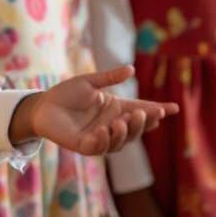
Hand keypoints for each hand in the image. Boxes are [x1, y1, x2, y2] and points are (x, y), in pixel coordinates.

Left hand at [10, 66, 177, 153]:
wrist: (42, 105)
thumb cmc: (65, 94)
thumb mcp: (89, 82)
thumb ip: (110, 78)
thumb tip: (132, 69)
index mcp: (114, 109)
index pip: (140, 111)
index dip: (156, 111)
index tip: (174, 108)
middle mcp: (111, 125)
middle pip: (134, 129)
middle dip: (142, 123)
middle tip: (144, 113)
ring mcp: (99, 137)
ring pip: (120, 142)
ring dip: (125, 133)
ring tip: (123, 121)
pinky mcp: (84, 145)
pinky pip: (98, 147)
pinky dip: (103, 140)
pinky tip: (104, 130)